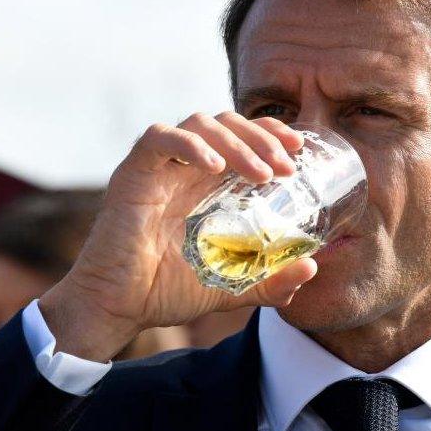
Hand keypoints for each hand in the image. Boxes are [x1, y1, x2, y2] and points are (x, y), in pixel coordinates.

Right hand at [39, 113, 317, 360]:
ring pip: (199, 123)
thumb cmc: (166, 291)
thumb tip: (311, 270)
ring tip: (261, 174)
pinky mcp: (133, 173)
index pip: (242, 136)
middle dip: (262, 137)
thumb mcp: (231, 287)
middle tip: (287, 167)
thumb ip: (269, 281)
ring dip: (236, 142)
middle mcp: (184, 167)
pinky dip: (190, 145)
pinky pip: (158, 138)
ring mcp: (158, 167)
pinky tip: (216, 168)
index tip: (298, 148)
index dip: (270, 133)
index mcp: (206, 182)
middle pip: (226, 122)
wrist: (119, 307)